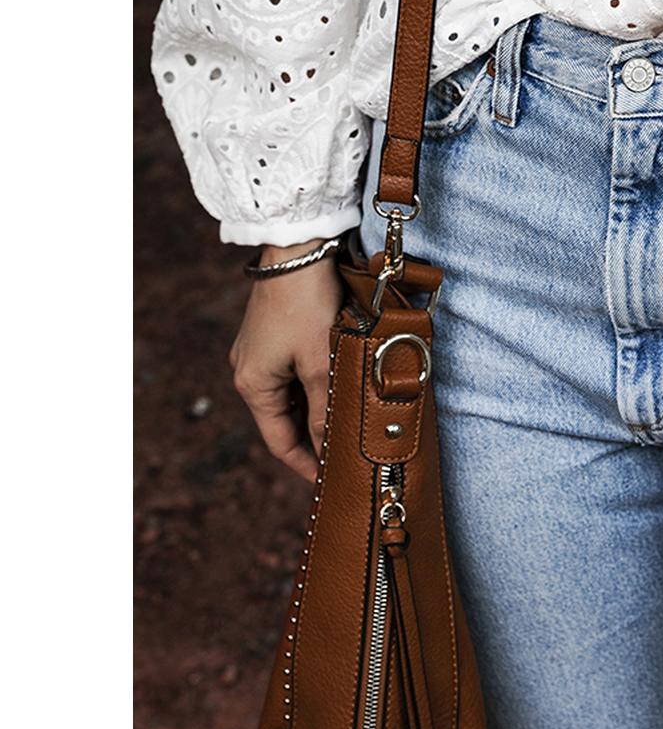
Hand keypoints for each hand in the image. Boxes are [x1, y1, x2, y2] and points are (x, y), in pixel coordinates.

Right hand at [229, 241, 343, 483]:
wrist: (297, 248)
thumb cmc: (306, 304)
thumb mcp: (320, 361)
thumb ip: (323, 408)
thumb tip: (328, 448)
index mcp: (253, 385)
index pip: (280, 442)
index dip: (305, 464)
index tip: (330, 481)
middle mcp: (248, 371)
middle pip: (283, 419)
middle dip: (313, 436)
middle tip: (346, 453)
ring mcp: (258, 352)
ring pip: (290, 395)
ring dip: (315, 407)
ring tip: (347, 421)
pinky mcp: (271, 334)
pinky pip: (291, 372)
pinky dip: (312, 383)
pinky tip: (337, 384)